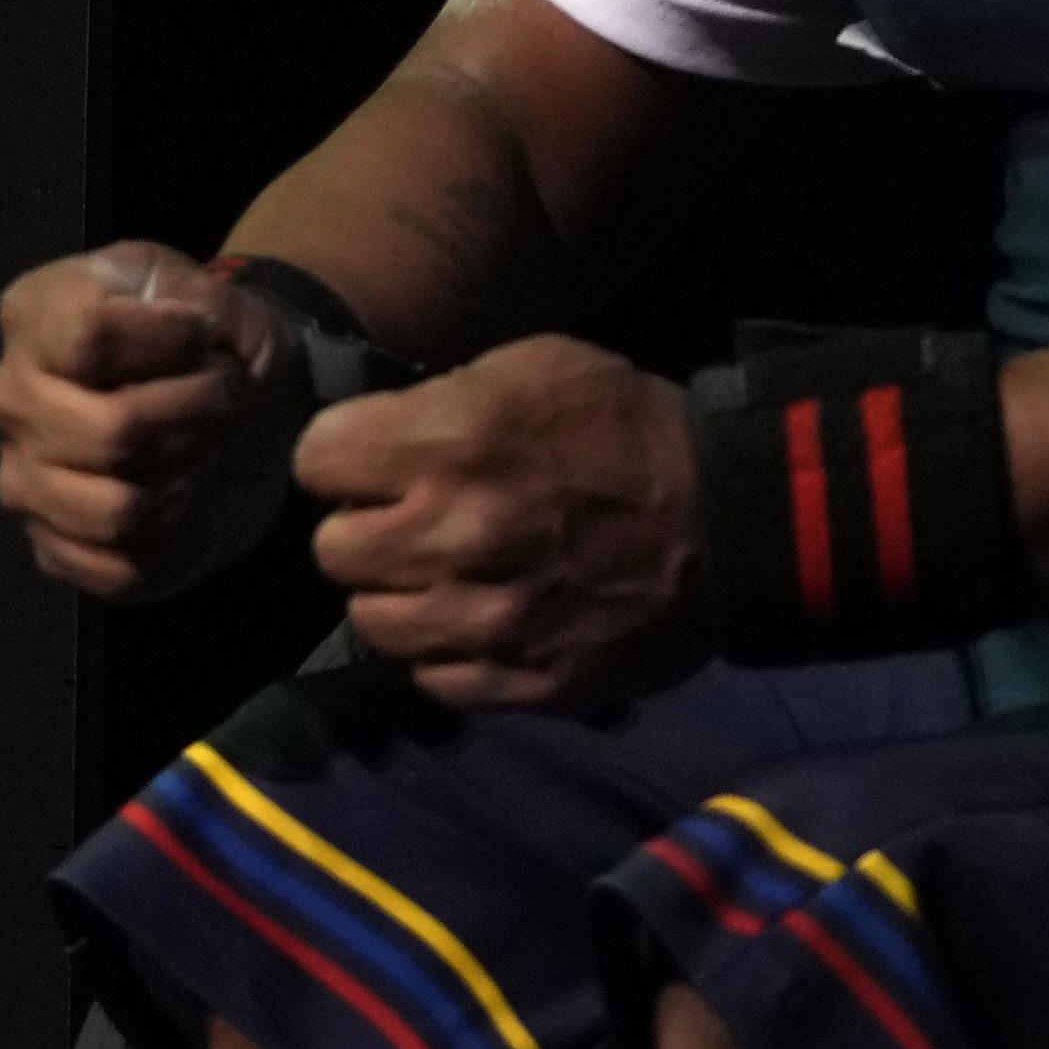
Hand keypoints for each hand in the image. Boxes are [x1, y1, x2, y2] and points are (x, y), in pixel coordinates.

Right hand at [0, 241, 305, 602]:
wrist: (231, 407)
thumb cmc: (206, 340)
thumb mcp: (205, 288)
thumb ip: (189, 302)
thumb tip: (182, 342)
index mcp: (31, 318)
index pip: (90, 337)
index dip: (172, 341)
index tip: (204, 338)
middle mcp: (7, 400)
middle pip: (112, 431)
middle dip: (196, 418)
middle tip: (219, 404)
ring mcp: (21, 480)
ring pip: (116, 509)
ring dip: (186, 483)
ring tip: (199, 454)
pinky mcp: (51, 547)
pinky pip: (120, 569)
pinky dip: (173, 543)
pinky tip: (180, 506)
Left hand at [297, 341, 702, 708]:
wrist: (734, 518)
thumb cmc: (625, 427)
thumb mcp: (531, 367)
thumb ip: (435, 403)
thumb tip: (368, 445)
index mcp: (449, 445)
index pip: (315, 460)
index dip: (345, 457)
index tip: (375, 461)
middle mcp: (453, 537)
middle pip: (332, 550)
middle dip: (367, 528)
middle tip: (413, 520)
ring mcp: (487, 621)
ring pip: (373, 622)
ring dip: (400, 596)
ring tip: (447, 574)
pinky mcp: (523, 681)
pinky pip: (433, 678)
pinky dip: (447, 652)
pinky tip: (483, 620)